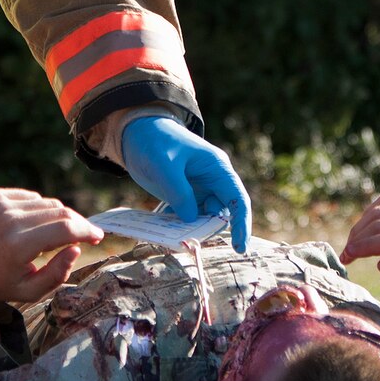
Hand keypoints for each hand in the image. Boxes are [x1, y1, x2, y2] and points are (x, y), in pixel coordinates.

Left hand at [0, 188, 103, 315]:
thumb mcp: (30, 291)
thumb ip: (58, 273)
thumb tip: (76, 248)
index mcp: (17, 246)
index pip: (65, 229)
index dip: (87, 231)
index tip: (98, 236)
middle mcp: (8, 220)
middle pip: (59, 212)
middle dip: (78, 223)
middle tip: (86, 234)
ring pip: (46, 203)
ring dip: (58, 217)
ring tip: (54, 235)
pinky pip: (30, 197)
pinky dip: (38, 209)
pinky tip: (32, 225)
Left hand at [118, 114, 251, 251]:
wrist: (137, 133)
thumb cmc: (155, 142)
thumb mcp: (164, 165)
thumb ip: (179, 192)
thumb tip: (192, 219)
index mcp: (217, 168)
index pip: (237, 199)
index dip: (242, 224)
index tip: (240, 247)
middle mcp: (212, 182)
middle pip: (222, 214)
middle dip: (210, 230)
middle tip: (191, 241)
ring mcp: (198, 190)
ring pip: (204, 219)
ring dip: (193, 230)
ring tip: (174, 236)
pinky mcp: (184, 198)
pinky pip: (187, 218)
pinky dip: (180, 226)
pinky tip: (166, 231)